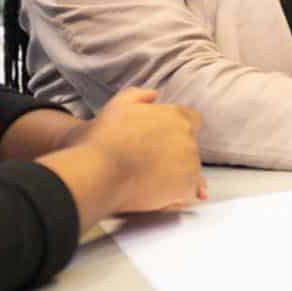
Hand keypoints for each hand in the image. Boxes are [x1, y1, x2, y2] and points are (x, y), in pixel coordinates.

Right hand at [71, 87, 207, 211]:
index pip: (192, 119)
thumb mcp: (118, 105)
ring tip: (147, 180)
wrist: (99, 171)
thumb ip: (139, 95)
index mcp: (176, 116)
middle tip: (149, 162)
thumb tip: (154, 95)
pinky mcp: (186, 186)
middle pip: (189, 146)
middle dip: (174, 153)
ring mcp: (190, 163)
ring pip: (189, 170)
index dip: (178, 129)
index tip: (163, 140)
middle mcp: (188, 138)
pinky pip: (187, 191)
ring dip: (174, 174)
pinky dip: (175, 194)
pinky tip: (156, 196)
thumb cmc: (105, 137)